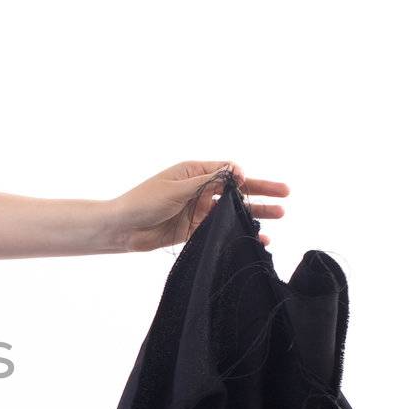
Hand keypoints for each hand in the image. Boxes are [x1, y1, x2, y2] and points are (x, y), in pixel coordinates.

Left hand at [110, 161, 289, 251]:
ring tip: (280, 215)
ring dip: (255, 213)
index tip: (246, 181)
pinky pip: (221, 230)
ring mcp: (198, 210)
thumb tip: (236, 170)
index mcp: (194, 172)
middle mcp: (199, 189)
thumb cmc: (144, 201)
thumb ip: (208, 181)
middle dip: (261, 191)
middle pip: (236, 189)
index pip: (227, 170)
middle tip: (286, 193)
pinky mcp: (195, 230)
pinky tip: (257, 238)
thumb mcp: (177, 187)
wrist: (122, 229)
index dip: (242, 175)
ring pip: (232, 210)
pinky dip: (238, 233)